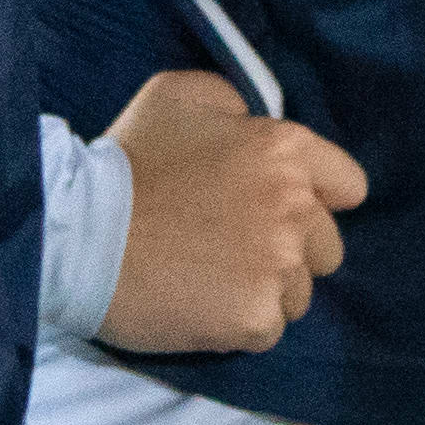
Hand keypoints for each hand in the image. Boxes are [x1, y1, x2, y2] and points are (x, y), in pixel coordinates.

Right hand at [93, 69, 366, 354]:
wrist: (76, 235)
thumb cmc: (122, 162)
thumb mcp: (175, 96)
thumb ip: (230, 103)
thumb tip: (250, 120)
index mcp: (284, 149)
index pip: (348, 185)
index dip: (317, 199)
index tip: (280, 210)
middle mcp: (295, 207)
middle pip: (327, 247)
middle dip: (290, 249)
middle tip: (230, 248)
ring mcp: (278, 266)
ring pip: (299, 293)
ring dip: (264, 289)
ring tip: (207, 278)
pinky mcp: (255, 318)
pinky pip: (268, 329)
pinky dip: (239, 325)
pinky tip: (198, 305)